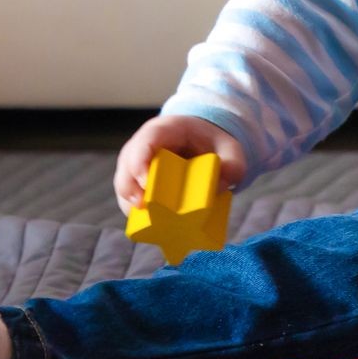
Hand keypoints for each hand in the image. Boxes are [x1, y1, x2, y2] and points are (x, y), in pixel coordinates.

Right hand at [112, 115, 246, 214]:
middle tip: (143, 208)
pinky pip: (130, 198)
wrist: (202, 144)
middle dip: (130, 188)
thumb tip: (219, 187)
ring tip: (146, 223)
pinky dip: (137, 213)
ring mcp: (138, 165)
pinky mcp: (138, 183)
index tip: (147, 183)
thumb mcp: (230, 149)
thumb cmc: (212, 144)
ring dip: (130, 204)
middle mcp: (145, 146)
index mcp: (166, 130)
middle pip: (127, 164)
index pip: (146, 140)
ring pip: (124, 183)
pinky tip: (149, 227)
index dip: (140, 161)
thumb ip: (233, 165)